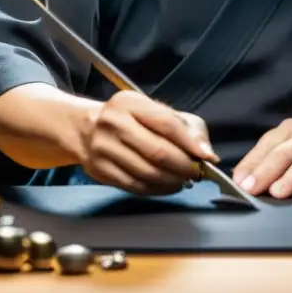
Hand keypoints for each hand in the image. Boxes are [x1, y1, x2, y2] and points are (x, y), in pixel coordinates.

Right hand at [78, 91, 219, 195]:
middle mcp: (113, 124)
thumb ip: (183, 125)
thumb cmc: (128, 118)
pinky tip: (169, 186)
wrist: (84, 128)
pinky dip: (158, 190)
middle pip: (158, 152)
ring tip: (185, 180)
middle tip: (198, 172)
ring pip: (148, 173)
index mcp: (129, 103)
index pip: (166, 124)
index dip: (190, 143)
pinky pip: (136, 186)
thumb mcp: (152, 109)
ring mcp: (103, 149)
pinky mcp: (99, 170)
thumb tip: (206, 152)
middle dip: (184, 166)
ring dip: (173, 181)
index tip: (207, 157)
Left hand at [232, 118, 291, 198]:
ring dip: (289, 179)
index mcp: (286, 131)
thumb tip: (241, 180)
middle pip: (281, 154)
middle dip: (264, 172)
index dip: (251, 164)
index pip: (265, 147)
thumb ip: (265, 159)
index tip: (239, 181)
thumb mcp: (287, 145)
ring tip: (276, 193)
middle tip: (251, 188)